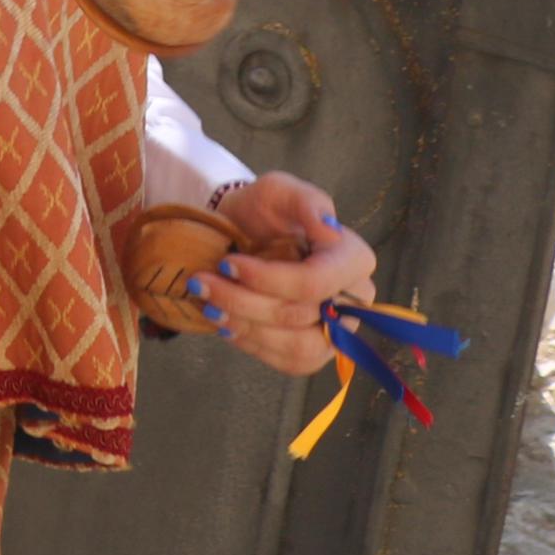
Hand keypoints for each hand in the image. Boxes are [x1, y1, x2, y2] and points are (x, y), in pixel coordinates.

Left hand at [183, 172, 381, 373]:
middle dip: (243, 301)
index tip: (227, 263)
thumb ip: (306, 200)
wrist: (241, 235)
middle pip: (300, 315)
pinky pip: (292, 364)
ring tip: (210, 308)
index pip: (317, 282)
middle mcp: (354, 299)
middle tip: (201, 284)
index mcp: (353, 259)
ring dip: (247, 328)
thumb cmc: (262, 211)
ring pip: (298, 347)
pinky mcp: (315, 351)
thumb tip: (329, 228)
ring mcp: (337, 330)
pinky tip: (227, 325)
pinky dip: (255, 346)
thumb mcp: (278, 191)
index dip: (269, 279)